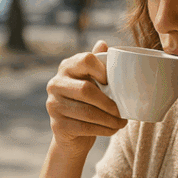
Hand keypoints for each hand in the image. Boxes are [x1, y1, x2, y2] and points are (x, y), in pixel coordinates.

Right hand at [45, 40, 125, 156]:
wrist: (72, 134)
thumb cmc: (87, 102)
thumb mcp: (92, 81)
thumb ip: (98, 63)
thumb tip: (102, 43)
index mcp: (67, 67)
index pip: (86, 59)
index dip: (103, 70)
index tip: (112, 83)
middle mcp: (55, 84)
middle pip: (86, 89)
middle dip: (109, 103)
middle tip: (123, 111)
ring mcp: (53, 105)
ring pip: (87, 112)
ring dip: (110, 119)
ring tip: (122, 122)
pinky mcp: (57, 125)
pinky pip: (85, 127)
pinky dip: (103, 130)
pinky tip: (112, 130)